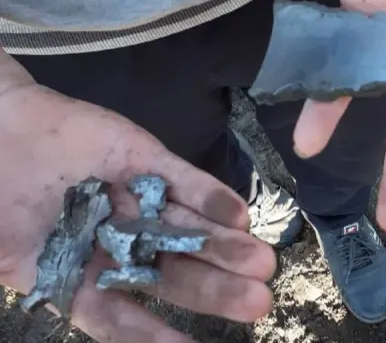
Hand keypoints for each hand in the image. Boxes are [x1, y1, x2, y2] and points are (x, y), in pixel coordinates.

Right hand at [0, 52, 274, 341]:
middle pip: (174, 271)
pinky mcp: (144, 159)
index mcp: (85, 276)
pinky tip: (239, 215)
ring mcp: (135, 200)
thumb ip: (40, 280)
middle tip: (257, 301)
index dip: (158, 337)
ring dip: (224, 244)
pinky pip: (181, 179)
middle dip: (216, 288)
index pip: (125, 316)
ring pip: (187, 227)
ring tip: (261, 262)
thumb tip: (79, 305)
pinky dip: (209, 196)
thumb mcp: (7, 256)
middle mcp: (119, 243)